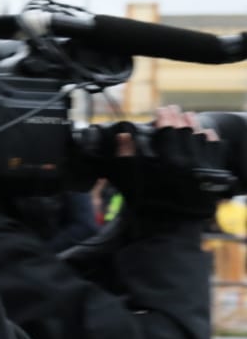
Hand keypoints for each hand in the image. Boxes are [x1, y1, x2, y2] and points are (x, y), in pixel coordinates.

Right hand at [108, 106, 230, 216]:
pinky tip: (206, 134)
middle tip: (174, 109)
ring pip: (202, 139)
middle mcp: (189, 162)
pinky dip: (211, 141)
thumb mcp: (130, 183)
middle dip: (179, 117)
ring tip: (190, 116)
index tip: (161, 109)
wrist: (170, 230)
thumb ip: (125, 158)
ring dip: (195, 126)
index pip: (168, 130)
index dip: (164, 117)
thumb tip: (123, 136)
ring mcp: (203, 169)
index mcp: (168, 162)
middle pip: (186, 131)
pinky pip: (216, 153)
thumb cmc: (146, 207)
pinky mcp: (212, 177)